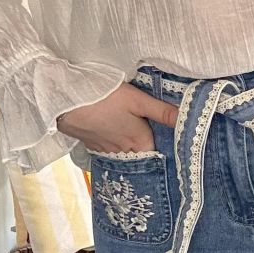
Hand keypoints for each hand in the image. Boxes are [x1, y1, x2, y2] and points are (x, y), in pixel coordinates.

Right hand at [56, 82, 179, 152]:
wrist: (65, 99)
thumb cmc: (105, 97)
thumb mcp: (138, 100)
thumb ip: (163, 112)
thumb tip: (188, 120)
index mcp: (140, 143)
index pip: (158, 153)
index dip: (165, 147)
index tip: (172, 143)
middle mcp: (124, 152)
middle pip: (140, 154)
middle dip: (147, 149)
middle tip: (154, 138)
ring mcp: (105, 150)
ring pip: (124, 152)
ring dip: (129, 147)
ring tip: (133, 135)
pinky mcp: (90, 144)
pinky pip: (107, 148)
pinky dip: (112, 143)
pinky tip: (113, 133)